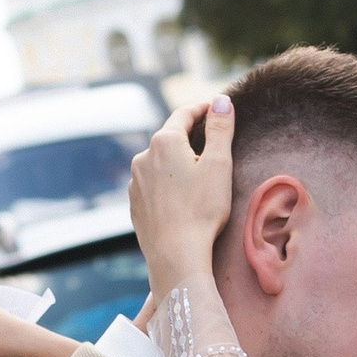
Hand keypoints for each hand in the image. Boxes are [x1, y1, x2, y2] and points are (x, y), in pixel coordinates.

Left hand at [129, 96, 232, 308]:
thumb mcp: (219, 164)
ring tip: (195, 175)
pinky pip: (152, 185)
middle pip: (170, 138)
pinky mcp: (135, 204)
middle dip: (189, 138)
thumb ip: (220, 128)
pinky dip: (166, 184)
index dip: (202, 110)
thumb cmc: (202, 210)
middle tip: (209, 143)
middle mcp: (144, 157)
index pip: (184, 114)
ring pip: (159, 162)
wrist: (176, 255)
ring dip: (175, 162)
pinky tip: (180, 197)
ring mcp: (136, 182)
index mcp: (165, 141)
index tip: (215, 110)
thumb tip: (221, 100)